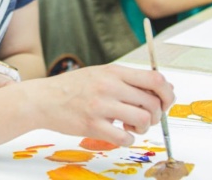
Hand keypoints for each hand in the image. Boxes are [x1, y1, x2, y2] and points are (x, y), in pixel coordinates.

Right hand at [34, 64, 174, 146]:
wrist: (43, 99)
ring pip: (142, 119)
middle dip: (157, 115)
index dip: (167, 92)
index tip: (165, 102)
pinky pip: (124, 137)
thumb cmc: (74, 87)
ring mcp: (100, 106)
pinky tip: (120, 135)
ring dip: (143, 128)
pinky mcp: (92, 125)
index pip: (155, 78)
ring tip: (131, 126)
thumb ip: (128, 80)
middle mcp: (109, 86)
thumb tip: (162, 88)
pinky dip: (128, 139)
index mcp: (114, 71)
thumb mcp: (101, 73)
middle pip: (152, 102)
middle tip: (146, 119)